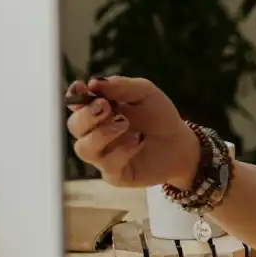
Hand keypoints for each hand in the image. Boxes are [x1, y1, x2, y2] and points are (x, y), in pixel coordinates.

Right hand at [64, 76, 198, 188]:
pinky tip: (138, 141)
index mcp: (98, 111)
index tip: (81, 88)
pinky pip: (107, 165)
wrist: (180, 143)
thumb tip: (94, 82)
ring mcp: (103, 155)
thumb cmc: (159, 116)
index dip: (74, 95)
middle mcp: (95, 133)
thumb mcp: (144, 93)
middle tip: (106, 106)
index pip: (76, 103)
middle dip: (86, 115)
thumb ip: (121, 86)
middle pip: (74, 126)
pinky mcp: (115, 174)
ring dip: (102, 134)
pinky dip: (122, 151)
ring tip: (125, 123)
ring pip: (84, 148)